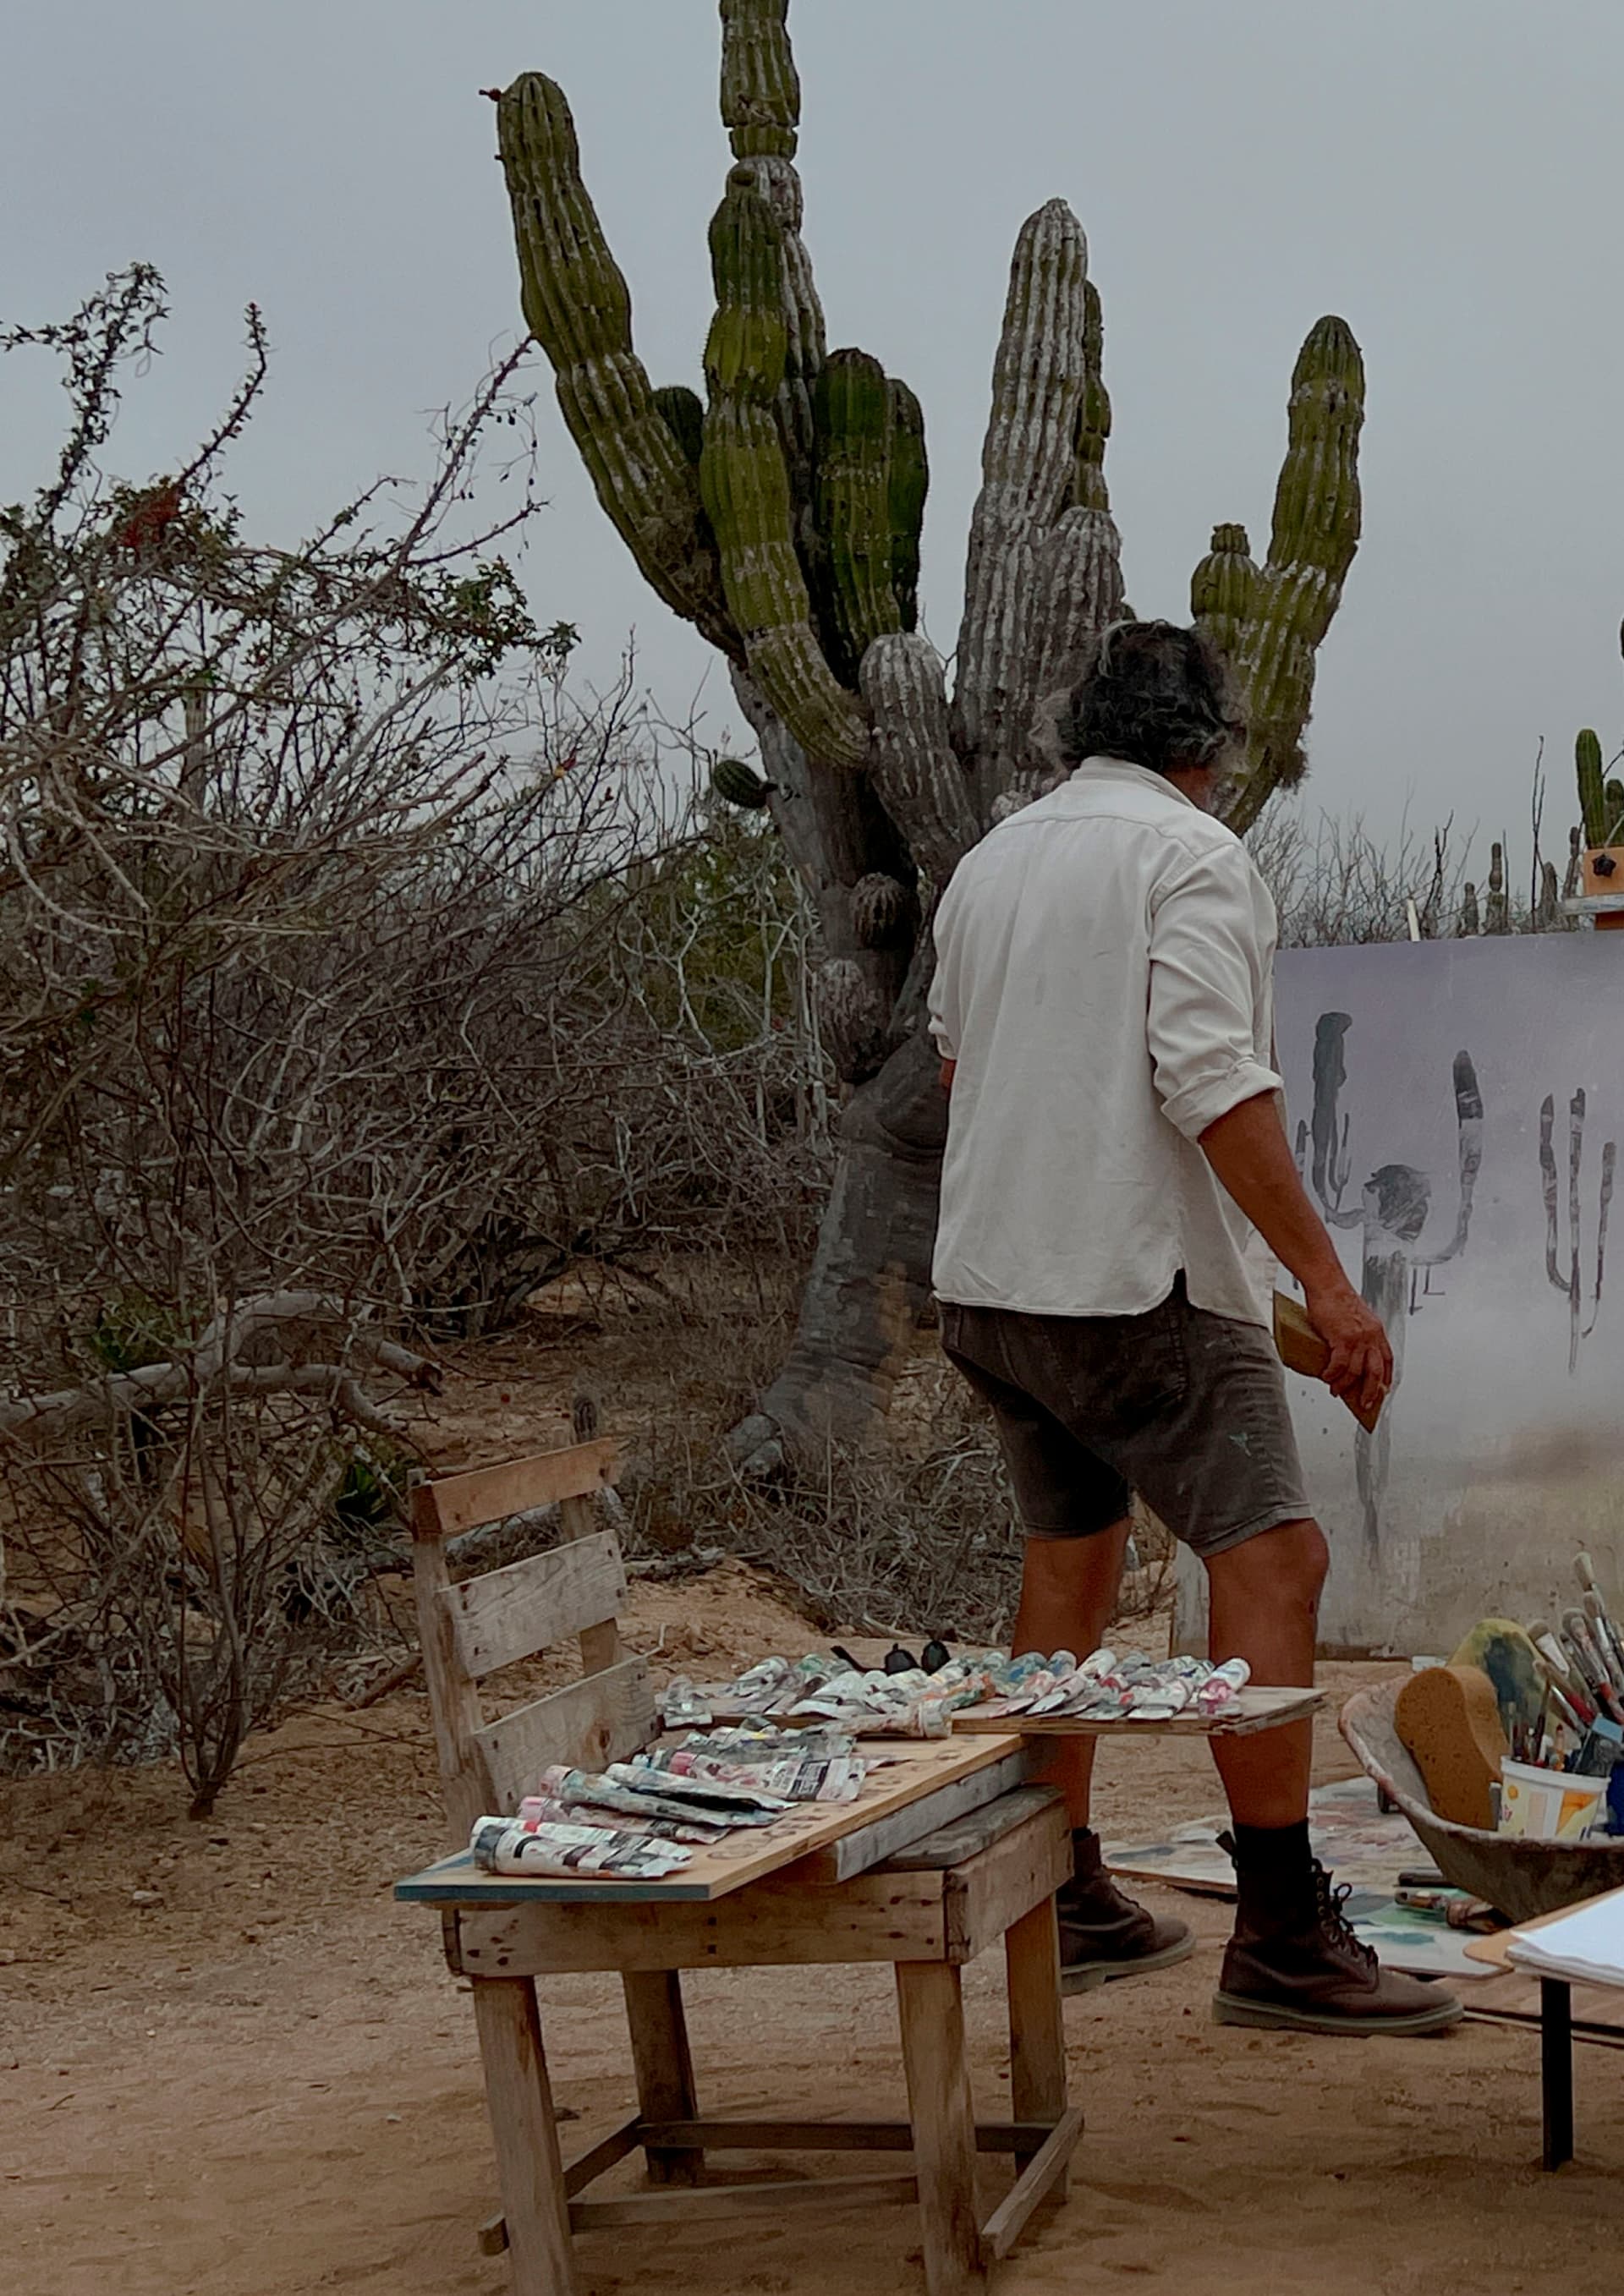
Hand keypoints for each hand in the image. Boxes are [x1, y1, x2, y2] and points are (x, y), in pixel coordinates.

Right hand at [1303, 1279, 1392, 1422]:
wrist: (1327, 1284)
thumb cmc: (1337, 1297)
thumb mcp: (1355, 1317)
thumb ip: (1357, 1333)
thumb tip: (1348, 1348)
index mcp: (1376, 1331)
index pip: (1387, 1360)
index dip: (1386, 1377)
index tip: (1383, 1389)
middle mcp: (1371, 1337)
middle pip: (1375, 1372)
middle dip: (1370, 1392)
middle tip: (1364, 1404)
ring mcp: (1358, 1339)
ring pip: (1355, 1372)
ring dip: (1345, 1385)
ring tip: (1336, 1391)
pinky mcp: (1342, 1339)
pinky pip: (1339, 1365)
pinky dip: (1332, 1375)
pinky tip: (1327, 1377)